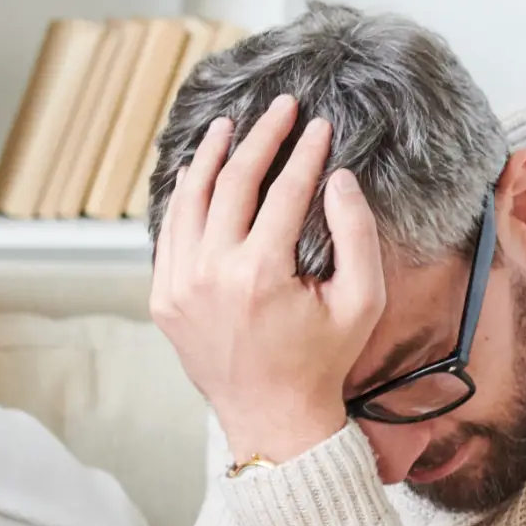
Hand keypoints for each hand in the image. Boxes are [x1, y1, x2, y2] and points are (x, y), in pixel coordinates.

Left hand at [150, 95, 385, 464]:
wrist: (272, 417)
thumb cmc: (322, 361)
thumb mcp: (361, 301)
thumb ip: (357, 234)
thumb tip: (339, 177)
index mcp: (261, 274)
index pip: (283, 190)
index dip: (305, 152)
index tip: (319, 125)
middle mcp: (212, 275)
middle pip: (233, 184)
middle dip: (259, 138)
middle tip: (279, 108)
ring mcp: (180, 287)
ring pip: (191, 202)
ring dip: (212, 158)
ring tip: (230, 126)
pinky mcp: (164, 300)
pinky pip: (170, 235)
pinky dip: (183, 200)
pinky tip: (198, 174)